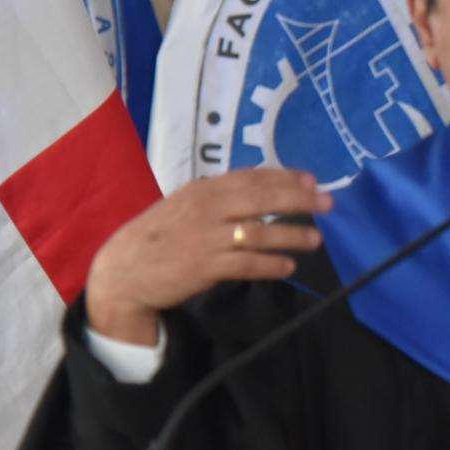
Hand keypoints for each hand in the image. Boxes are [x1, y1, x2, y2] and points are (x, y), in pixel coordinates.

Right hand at [85, 168, 332, 343]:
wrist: (122, 272)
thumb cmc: (157, 237)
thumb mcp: (183, 206)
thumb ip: (217, 198)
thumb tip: (257, 191)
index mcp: (202, 190)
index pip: (252, 177)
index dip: (285, 177)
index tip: (312, 180)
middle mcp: (207, 208)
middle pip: (262, 199)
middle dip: (299, 199)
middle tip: (327, 203)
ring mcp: (206, 237)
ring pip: (260, 232)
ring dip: (292, 235)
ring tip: (316, 240)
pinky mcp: (205, 267)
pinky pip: (247, 264)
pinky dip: (270, 265)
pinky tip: (288, 267)